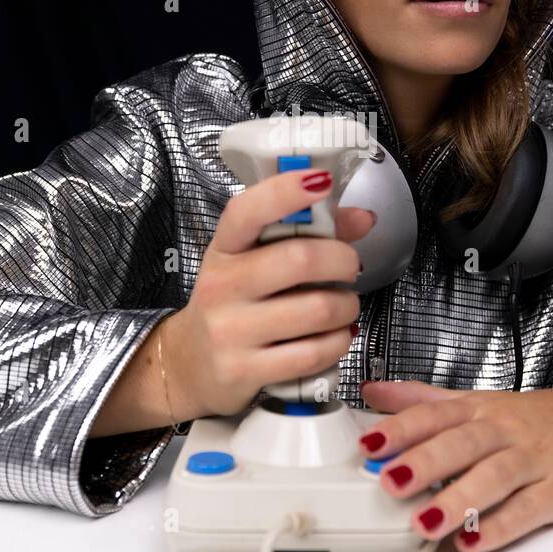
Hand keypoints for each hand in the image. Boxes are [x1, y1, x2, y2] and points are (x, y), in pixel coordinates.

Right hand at [164, 168, 375, 417]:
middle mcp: (222, 286)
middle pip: (299, 259)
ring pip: (317, 309)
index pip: (247, 211)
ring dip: (347, 307)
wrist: (189, 366)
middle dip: (343, 261)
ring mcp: (230, 331)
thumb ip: (308, 234)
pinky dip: (338, 343)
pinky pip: (313, 354)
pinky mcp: (244, 370)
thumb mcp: (256, 262)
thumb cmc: (234, 303)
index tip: (320, 181)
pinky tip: (334, 337)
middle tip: (350, 268)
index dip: (285, 192)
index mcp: (224, 249)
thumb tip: (363, 218)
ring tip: (343, 307)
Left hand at [357, 379, 552, 551]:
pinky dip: (499, 527)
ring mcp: (532, 460)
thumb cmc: (529, 418)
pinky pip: (527, 510)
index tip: (370, 445)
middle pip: (463, 444)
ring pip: (494, 478)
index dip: (401, 429)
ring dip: (458, 500)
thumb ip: (422, 400)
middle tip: (390, 482)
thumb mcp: (474, 401)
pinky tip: (471, 541)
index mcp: (478, 409)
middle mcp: (503, 432)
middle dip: (426, 463)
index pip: (435, 415)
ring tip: (425, 523)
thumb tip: (371, 391)